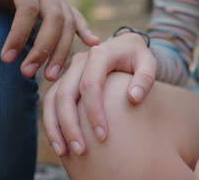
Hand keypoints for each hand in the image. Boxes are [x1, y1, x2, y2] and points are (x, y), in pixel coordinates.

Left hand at [0, 0, 99, 80]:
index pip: (27, 7)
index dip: (18, 34)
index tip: (5, 60)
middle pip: (54, 17)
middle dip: (43, 48)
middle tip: (26, 74)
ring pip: (68, 23)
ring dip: (61, 51)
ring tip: (49, 77)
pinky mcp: (65, 6)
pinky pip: (78, 19)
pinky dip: (85, 32)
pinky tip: (93, 45)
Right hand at [43, 33, 155, 155]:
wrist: (123, 46)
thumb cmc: (137, 58)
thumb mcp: (148, 62)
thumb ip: (145, 78)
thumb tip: (133, 98)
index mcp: (99, 54)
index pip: (90, 85)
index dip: (94, 112)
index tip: (103, 136)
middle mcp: (78, 61)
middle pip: (65, 94)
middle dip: (70, 124)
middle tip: (81, 151)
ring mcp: (68, 71)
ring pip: (52, 99)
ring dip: (55, 127)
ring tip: (64, 153)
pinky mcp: (62, 81)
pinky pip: (50, 103)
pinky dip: (51, 123)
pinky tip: (59, 143)